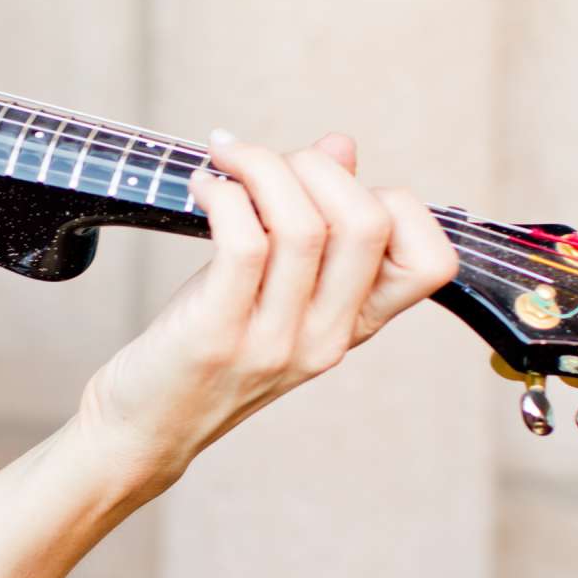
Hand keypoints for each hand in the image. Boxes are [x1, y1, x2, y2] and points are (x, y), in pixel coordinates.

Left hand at [78, 133, 458, 483]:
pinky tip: (202, 187)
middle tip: (263, 164)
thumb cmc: (205, 351)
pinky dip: (223, 194)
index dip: (392, 200)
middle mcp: (326, 339)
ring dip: (261, 169)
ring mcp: (275, 342)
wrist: (145, 430)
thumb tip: (341, 146)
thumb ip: (315, 222)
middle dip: (315, 166)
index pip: (432, 262)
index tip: (328, 188)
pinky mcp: (217, 337)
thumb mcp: (272, 289)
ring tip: (224, 164)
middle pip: (369, 223)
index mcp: (352, 326)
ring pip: (304, 224)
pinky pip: (244, 242)